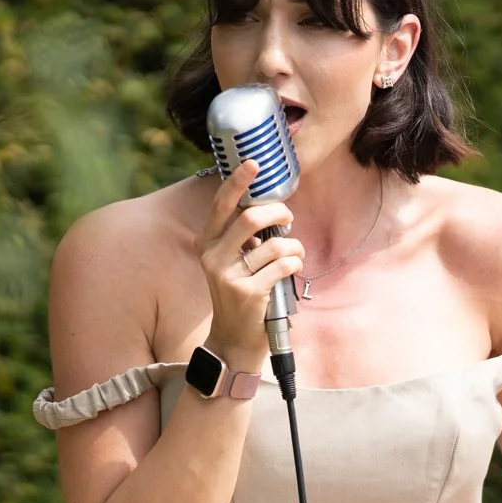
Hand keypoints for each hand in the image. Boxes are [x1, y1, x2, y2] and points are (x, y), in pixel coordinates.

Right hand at [194, 160, 303, 362]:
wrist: (234, 338)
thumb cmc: (240, 292)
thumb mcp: (231, 261)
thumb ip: (242, 236)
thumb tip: (270, 208)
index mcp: (206, 243)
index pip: (221, 205)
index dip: (238, 182)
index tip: (254, 164)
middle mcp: (212, 257)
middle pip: (250, 219)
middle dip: (278, 213)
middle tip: (288, 218)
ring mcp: (228, 276)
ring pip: (273, 244)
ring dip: (293, 245)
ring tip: (294, 253)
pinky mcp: (247, 292)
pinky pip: (282, 265)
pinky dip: (295, 263)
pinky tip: (292, 268)